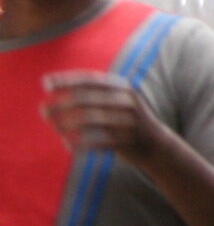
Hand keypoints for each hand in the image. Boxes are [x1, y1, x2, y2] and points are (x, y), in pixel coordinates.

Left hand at [42, 72, 165, 164]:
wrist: (158, 146)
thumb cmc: (128, 121)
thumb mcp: (119, 101)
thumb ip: (96, 93)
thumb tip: (59, 86)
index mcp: (124, 89)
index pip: (90, 81)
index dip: (67, 80)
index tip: (45, 84)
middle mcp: (127, 102)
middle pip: (86, 100)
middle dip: (61, 105)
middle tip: (43, 111)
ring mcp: (128, 122)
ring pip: (89, 121)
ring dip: (66, 125)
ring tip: (54, 127)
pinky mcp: (127, 142)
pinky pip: (96, 142)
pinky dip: (79, 144)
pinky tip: (67, 145)